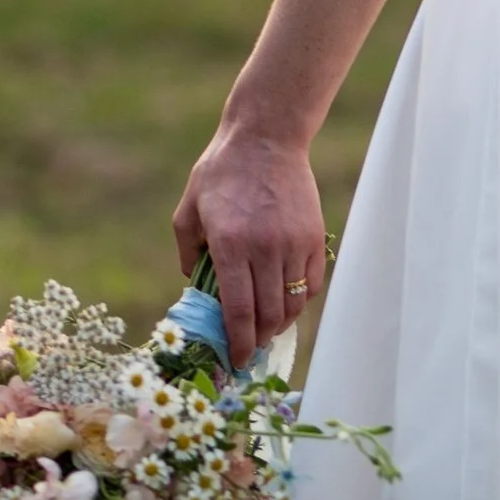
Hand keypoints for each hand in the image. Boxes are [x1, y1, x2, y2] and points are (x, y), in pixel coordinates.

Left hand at [174, 124, 327, 368]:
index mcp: (230, 244)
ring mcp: (293, 243)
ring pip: (293, 303)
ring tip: (267, 328)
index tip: (235, 360)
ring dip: (280, 323)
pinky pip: (311, 283)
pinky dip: (300, 300)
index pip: (238, 310)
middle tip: (248, 349)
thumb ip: (186, 250)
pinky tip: (287, 302)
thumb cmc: (222, 172)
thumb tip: (193, 285)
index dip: (237, 342)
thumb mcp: (189, 208)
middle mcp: (264, 248)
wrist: (266, 139)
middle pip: (268, 314)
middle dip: (257, 339)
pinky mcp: (313, 237)